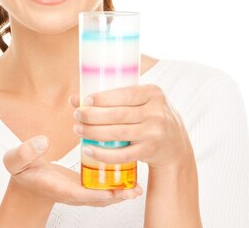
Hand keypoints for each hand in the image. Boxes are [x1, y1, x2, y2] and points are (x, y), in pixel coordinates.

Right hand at [3, 135, 142, 205]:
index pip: (77, 193)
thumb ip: (26, 151)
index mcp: (55, 187)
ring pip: (102, 196)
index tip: (110, 192)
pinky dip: (115, 186)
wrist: (26, 181)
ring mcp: (78, 191)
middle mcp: (70, 192)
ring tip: (138, 187)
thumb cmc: (22, 169)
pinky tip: (130, 178)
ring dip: (120, 193)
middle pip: (96, 199)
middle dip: (116, 196)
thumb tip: (42, 141)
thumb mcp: (16, 159)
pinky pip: (101, 188)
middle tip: (135, 190)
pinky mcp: (83, 185)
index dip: (94, 194)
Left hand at [70, 85, 193, 169]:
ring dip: (94, 133)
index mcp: (153, 93)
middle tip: (77, 116)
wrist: (175, 143)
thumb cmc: (148, 116)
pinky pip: (123, 154)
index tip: (85, 101)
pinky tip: (89, 149)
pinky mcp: (150, 151)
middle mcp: (156, 112)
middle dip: (93, 115)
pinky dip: (103, 154)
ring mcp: (155, 133)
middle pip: (119, 114)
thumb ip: (112, 98)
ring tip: (78, 130)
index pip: (125, 93)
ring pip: (118, 134)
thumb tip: (74, 99)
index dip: (103, 98)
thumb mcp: (140, 102)